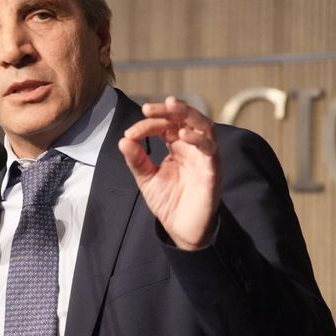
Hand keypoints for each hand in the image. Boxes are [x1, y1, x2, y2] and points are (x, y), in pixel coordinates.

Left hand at [118, 96, 220, 249]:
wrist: (182, 229)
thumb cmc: (169, 202)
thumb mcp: (147, 179)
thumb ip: (137, 160)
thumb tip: (123, 140)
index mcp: (176, 146)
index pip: (165, 125)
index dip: (148, 124)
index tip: (130, 133)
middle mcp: (192, 147)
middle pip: (186, 117)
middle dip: (169, 109)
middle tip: (148, 108)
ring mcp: (204, 157)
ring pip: (204, 126)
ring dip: (188, 114)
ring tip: (172, 106)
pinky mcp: (212, 170)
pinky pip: (210, 149)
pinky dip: (198, 139)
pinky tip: (182, 135)